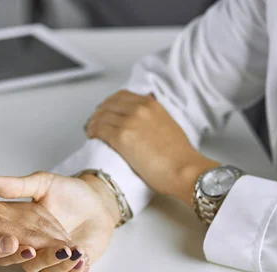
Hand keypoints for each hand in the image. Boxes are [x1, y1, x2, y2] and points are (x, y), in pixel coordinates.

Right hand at [0, 172, 119, 271]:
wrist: (97, 200)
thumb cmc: (70, 192)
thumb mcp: (43, 183)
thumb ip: (18, 186)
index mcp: (24, 231)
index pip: (11, 246)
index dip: (16, 247)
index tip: (27, 243)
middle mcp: (37, 248)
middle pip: (30, 264)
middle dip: (44, 258)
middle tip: (60, 249)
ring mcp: (55, 259)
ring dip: (61, 266)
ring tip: (75, 252)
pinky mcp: (72, 266)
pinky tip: (83, 260)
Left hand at [0, 197, 69, 269]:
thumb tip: (13, 244)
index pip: (28, 234)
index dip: (50, 247)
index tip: (69, 256)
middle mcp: (1, 211)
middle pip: (38, 226)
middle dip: (61, 241)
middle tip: (80, 256)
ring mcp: (5, 210)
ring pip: (40, 219)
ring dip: (59, 233)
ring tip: (75, 249)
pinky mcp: (6, 212)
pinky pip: (34, 216)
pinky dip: (51, 226)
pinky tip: (60, 236)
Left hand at [85, 90, 219, 204]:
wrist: (185, 170)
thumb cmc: (180, 157)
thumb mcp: (169, 126)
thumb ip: (154, 120)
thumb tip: (143, 126)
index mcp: (152, 104)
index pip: (122, 96)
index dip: (110, 104)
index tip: (106, 112)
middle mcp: (140, 108)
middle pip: (108, 104)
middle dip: (99, 112)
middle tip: (95, 122)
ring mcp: (129, 121)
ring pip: (101, 115)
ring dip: (93, 122)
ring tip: (91, 131)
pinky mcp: (122, 137)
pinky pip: (98, 128)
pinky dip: (92, 131)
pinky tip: (92, 137)